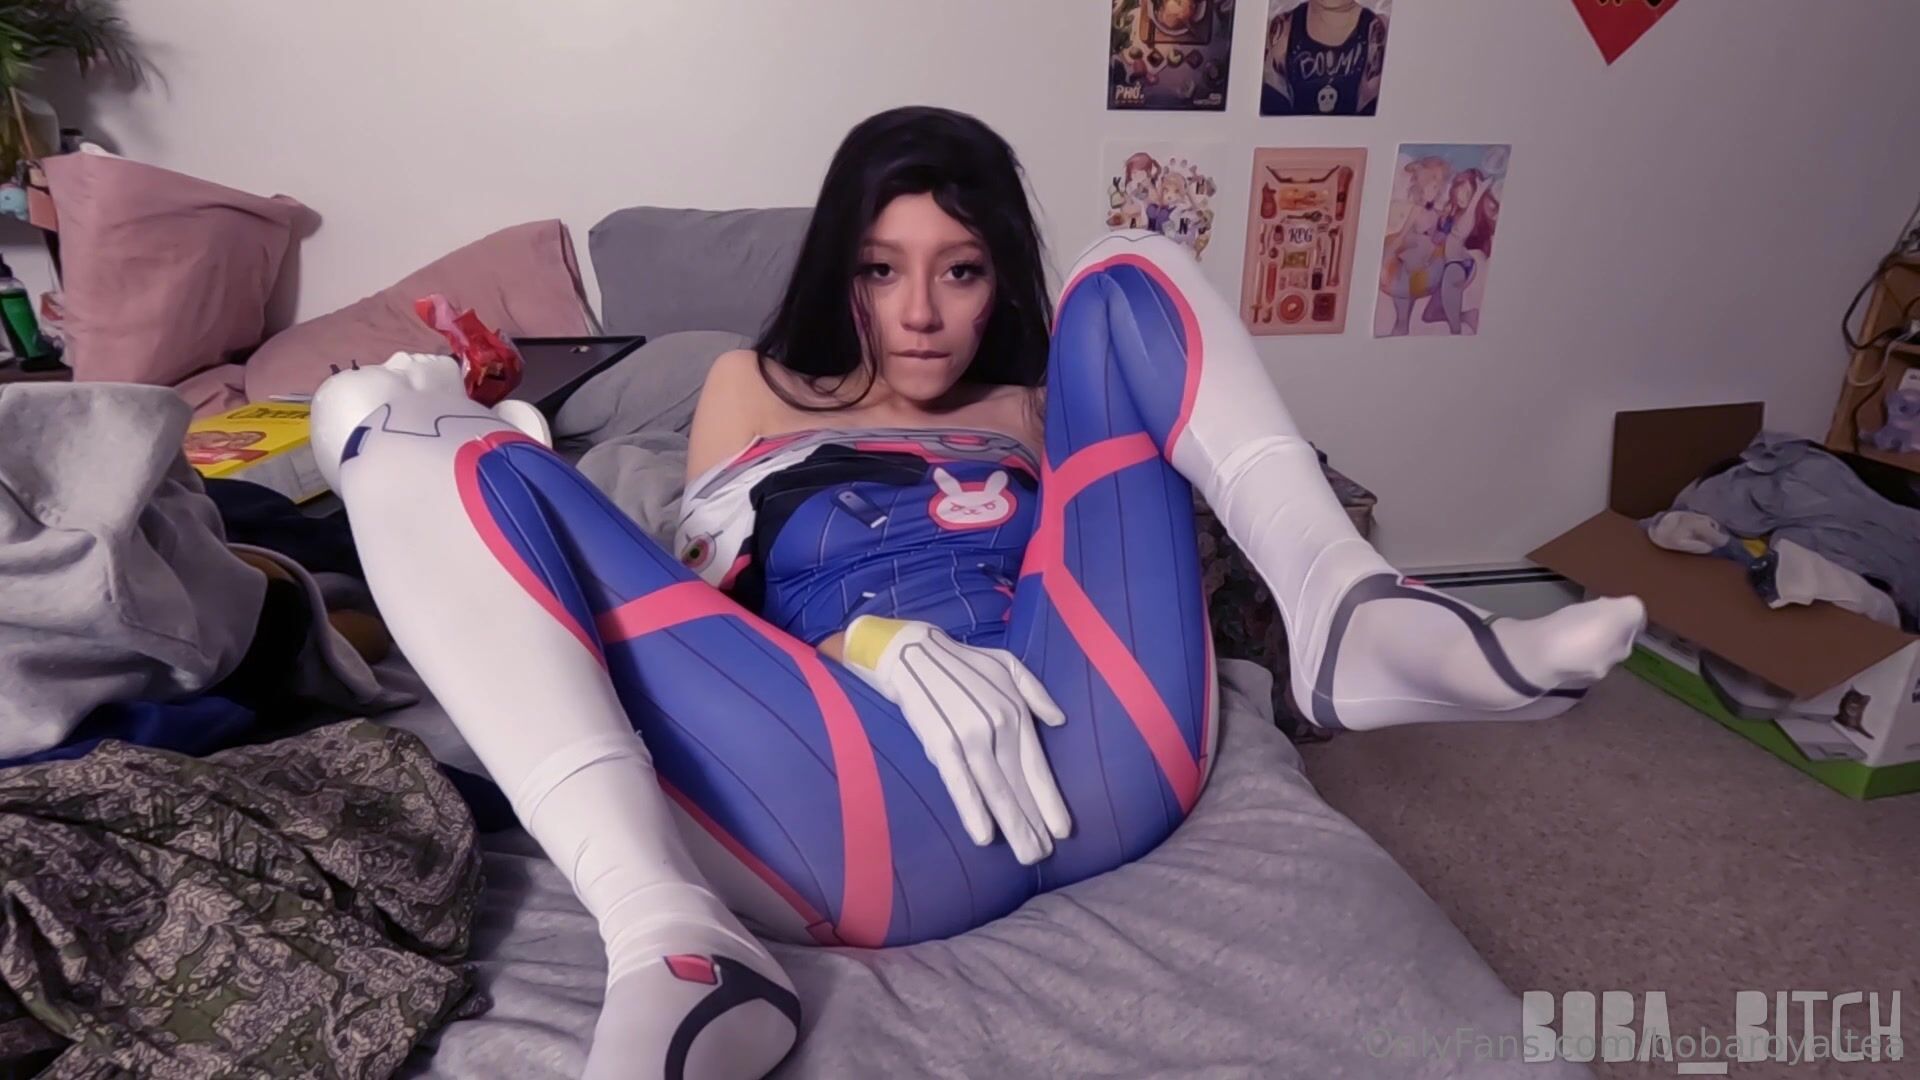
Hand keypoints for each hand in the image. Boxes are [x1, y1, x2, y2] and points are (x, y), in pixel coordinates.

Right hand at [840, 617, 1070, 863]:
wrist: (912, 651)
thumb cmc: (962, 662)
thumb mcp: (1007, 665)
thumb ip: (1036, 693)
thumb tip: (1059, 721)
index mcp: (1014, 712)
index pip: (1036, 767)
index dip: (1049, 801)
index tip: (1062, 830)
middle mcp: (997, 726)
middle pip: (1018, 784)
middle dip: (1033, 823)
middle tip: (1042, 855)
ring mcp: (969, 735)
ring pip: (995, 789)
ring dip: (1012, 825)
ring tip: (1026, 854)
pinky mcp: (940, 742)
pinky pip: (959, 783)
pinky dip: (973, 810)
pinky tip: (984, 835)